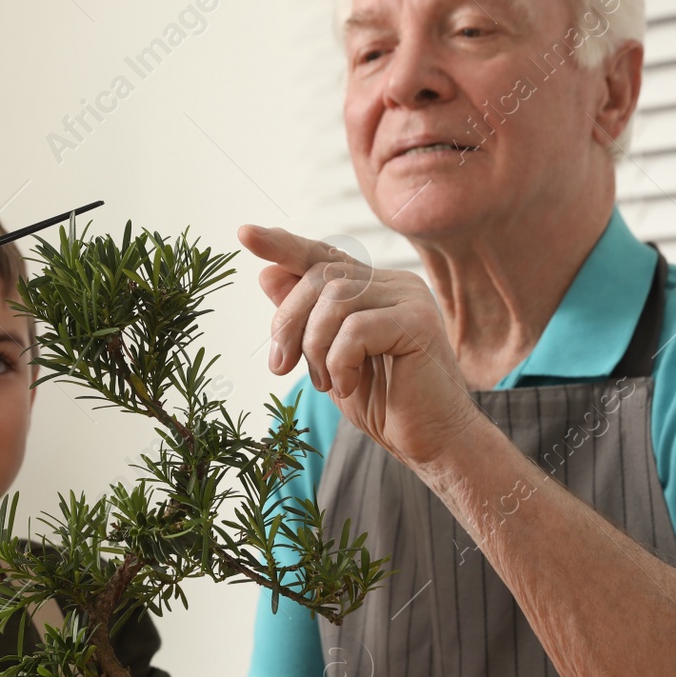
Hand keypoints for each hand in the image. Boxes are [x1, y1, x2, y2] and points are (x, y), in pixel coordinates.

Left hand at [239, 223, 477, 468]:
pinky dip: (339, 362)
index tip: (244, 234)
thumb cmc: (382, 404)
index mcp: (372, 288)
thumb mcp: (327, 360)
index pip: (322, 256)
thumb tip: (268, 273)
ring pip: (335, 299)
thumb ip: (304, 320)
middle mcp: (393, 283)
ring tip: (325, 382)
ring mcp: (410, 298)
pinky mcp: (419, 321)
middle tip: (280, 367)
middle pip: (320, 276)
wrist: (431, 442)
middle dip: (288, 322)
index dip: (283, 245)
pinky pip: (356, 328)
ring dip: (314, 347)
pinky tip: (349, 385)